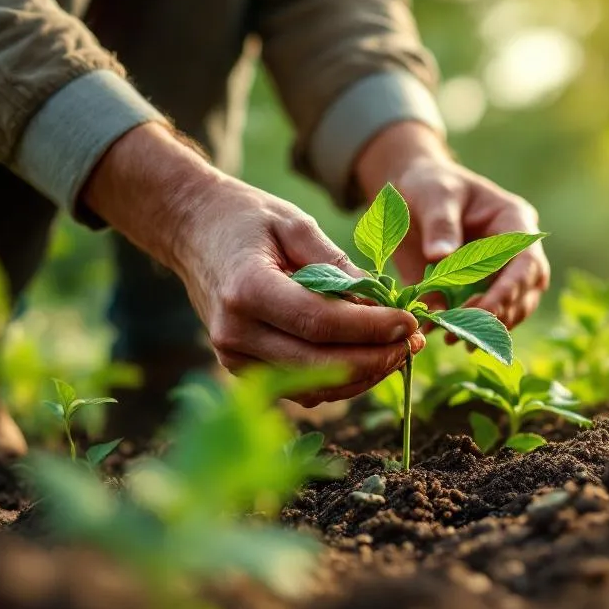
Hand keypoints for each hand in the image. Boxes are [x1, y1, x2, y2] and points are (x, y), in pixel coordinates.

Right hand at [82, 123, 423, 405]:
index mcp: (246, 290)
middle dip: (376, 357)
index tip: (411, 322)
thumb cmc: (247, 220)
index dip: (371, 327)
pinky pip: (299, 387)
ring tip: (400, 350)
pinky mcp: (241, 369)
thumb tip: (384, 300)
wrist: (192, 231)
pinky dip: (339, 379)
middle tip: (416, 342)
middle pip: (319, 363)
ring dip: (363, 374)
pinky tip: (369, 357)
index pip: (320, 322)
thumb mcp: (295, 225)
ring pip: (312, 384)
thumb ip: (337, 265)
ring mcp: (233, 357)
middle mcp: (234, 332)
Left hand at [355, 122, 550, 328]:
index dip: (511, 289)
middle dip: (501, 314)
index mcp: (514, 222)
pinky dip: (463, 328)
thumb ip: (440, 223)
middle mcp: (514, 252)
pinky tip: (442, 334)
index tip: (486, 309)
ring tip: (453, 338)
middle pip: (526, 292)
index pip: (527, 262)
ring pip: (510, 310)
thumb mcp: (434, 193)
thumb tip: (441, 256)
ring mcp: (497, 274)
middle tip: (467, 331)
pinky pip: (479, 316)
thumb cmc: (429, 184)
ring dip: (486, 328)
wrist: (412, 192)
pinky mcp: (475, 291)